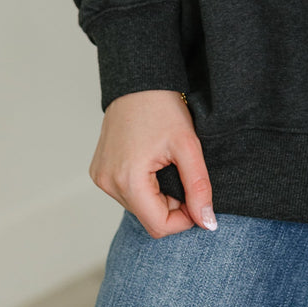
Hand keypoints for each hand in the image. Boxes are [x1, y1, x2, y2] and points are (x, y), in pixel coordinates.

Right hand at [88, 89, 217, 239]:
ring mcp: (101, 177)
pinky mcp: (99, 171)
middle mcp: (108, 183)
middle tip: (181, 171)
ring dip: (156, 195)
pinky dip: (142, 186)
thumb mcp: (188, 145)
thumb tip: (207, 222)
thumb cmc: (162, 106)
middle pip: (148, 217)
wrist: (138, 80)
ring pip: (138, 207)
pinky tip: (150, 162)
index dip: (184, 219)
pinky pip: (126, 192)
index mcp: (127, 180)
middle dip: (171, 205)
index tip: (196, 197)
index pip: (159, 226)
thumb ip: (198, 187)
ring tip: (165, 164)